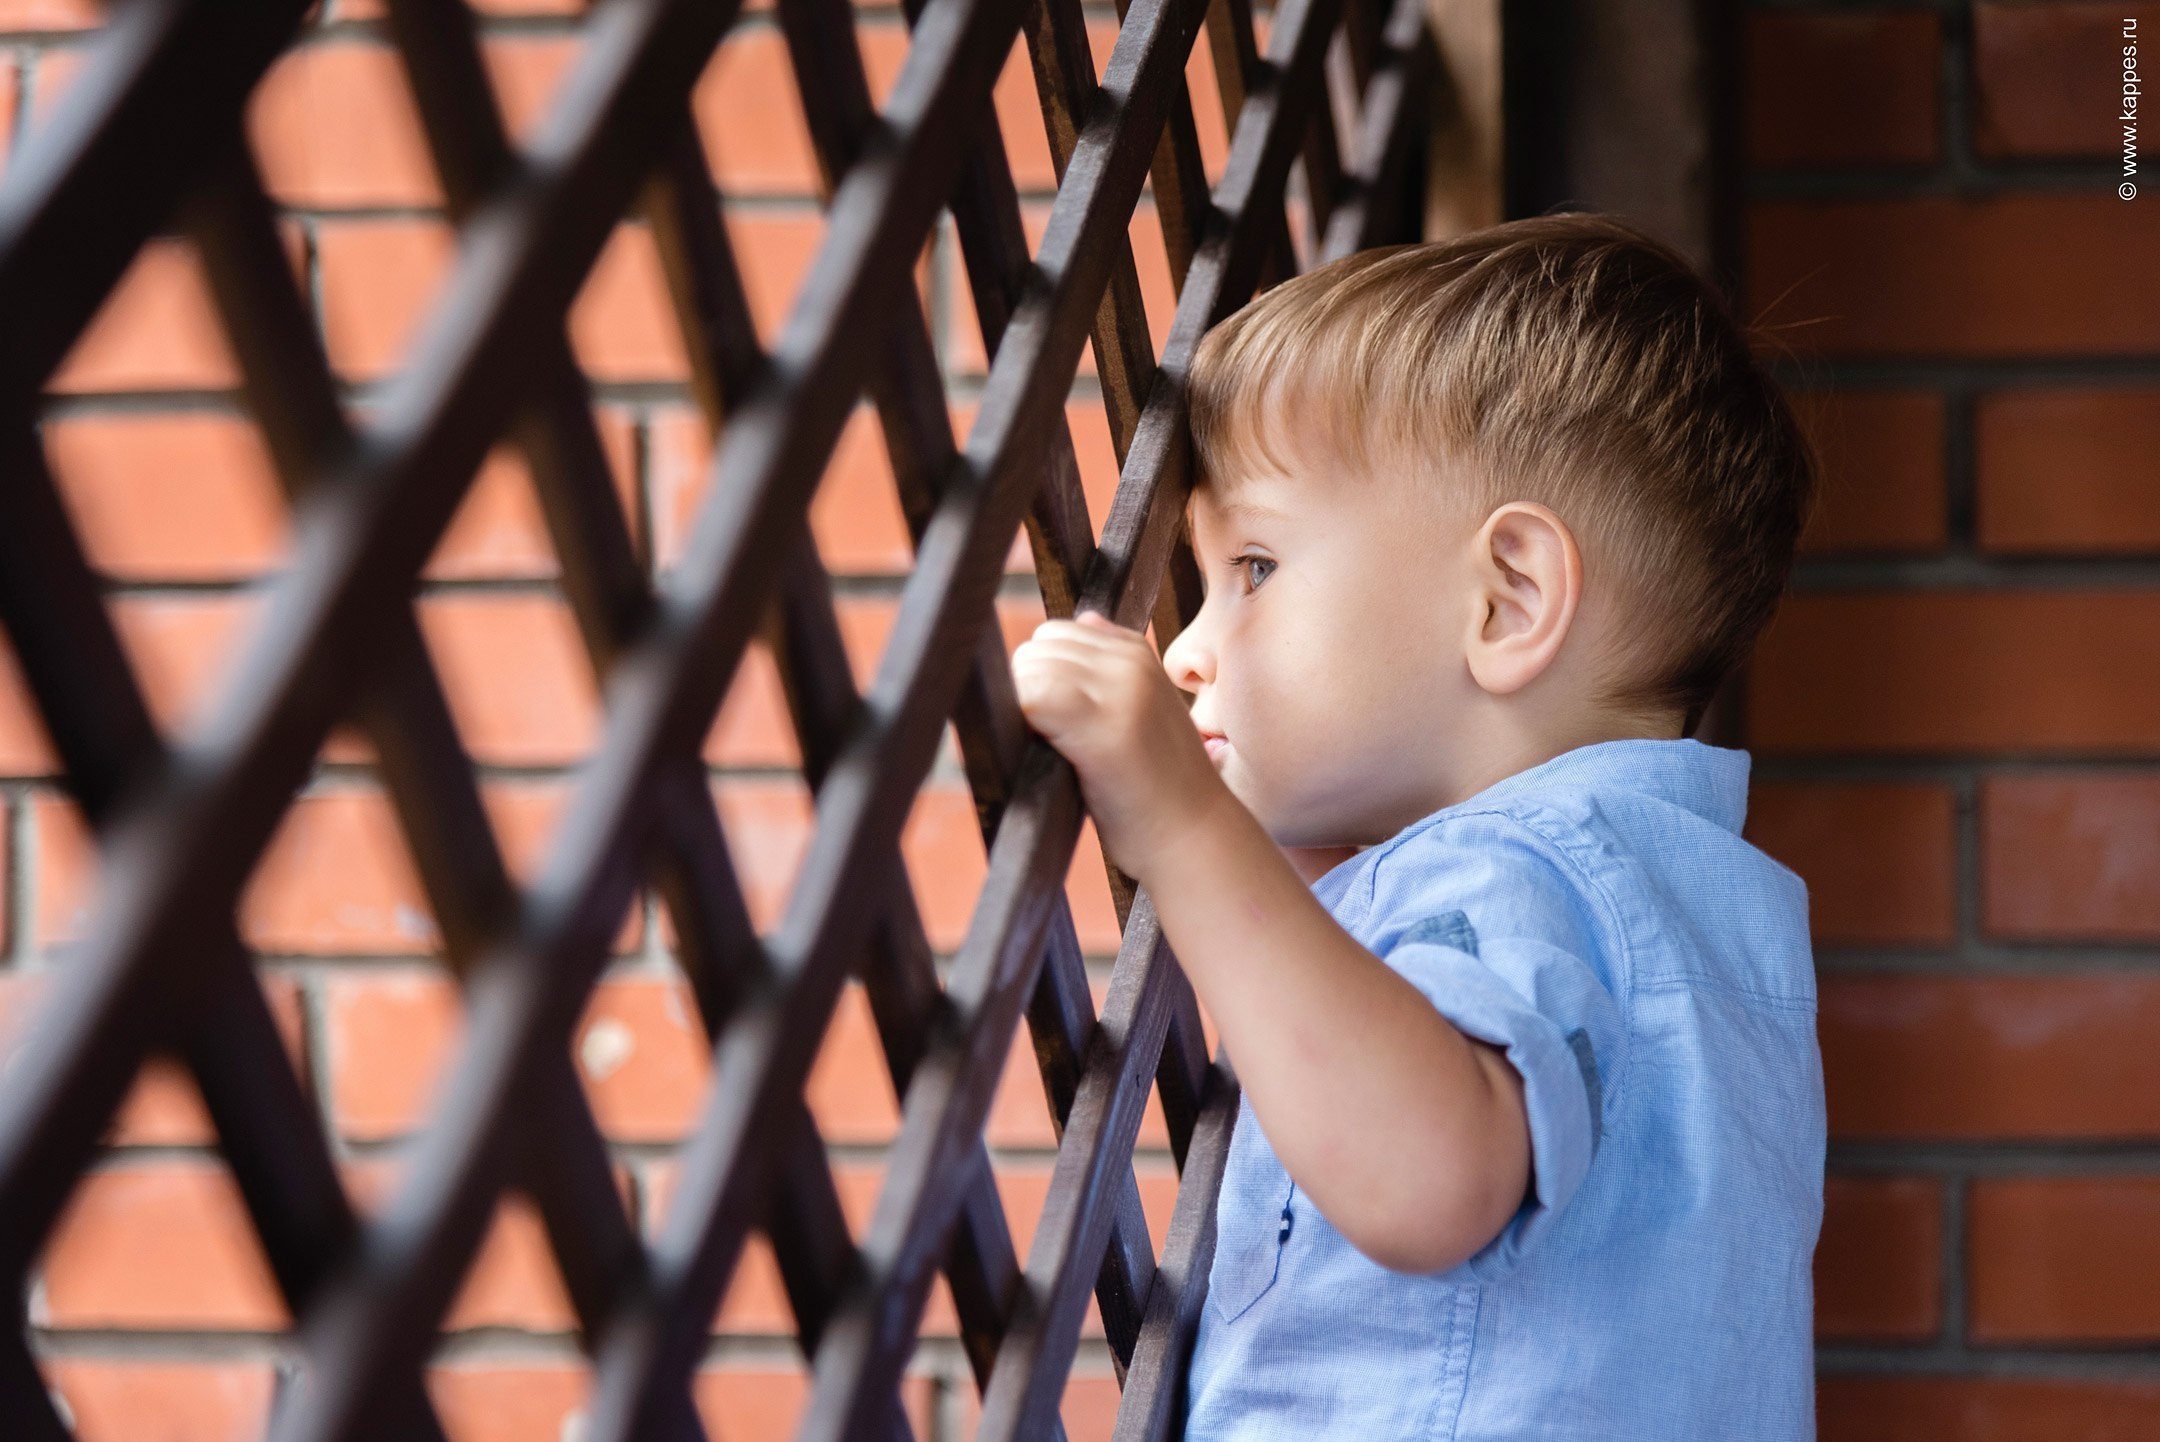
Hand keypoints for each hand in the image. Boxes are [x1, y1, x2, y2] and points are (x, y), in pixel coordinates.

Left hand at [1011, 608, 1227, 879]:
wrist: (1195, 839)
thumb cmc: (1159, 787)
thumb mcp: (1144, 709)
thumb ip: (1110, 664)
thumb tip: (1083, 618)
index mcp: (1137, 653)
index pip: (1055, 635)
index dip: (1042, 678)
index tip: (1060, 724)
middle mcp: (1130, 662)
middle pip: (1035, 648)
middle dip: (1029, 690)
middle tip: (1056, 742)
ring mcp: (1120, 691)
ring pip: (1029, 669)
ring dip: (1025, 711)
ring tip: (1057, 752)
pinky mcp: (1103, 727)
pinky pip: (1031, 697)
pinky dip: (1023, 724)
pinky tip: (1050, 757)